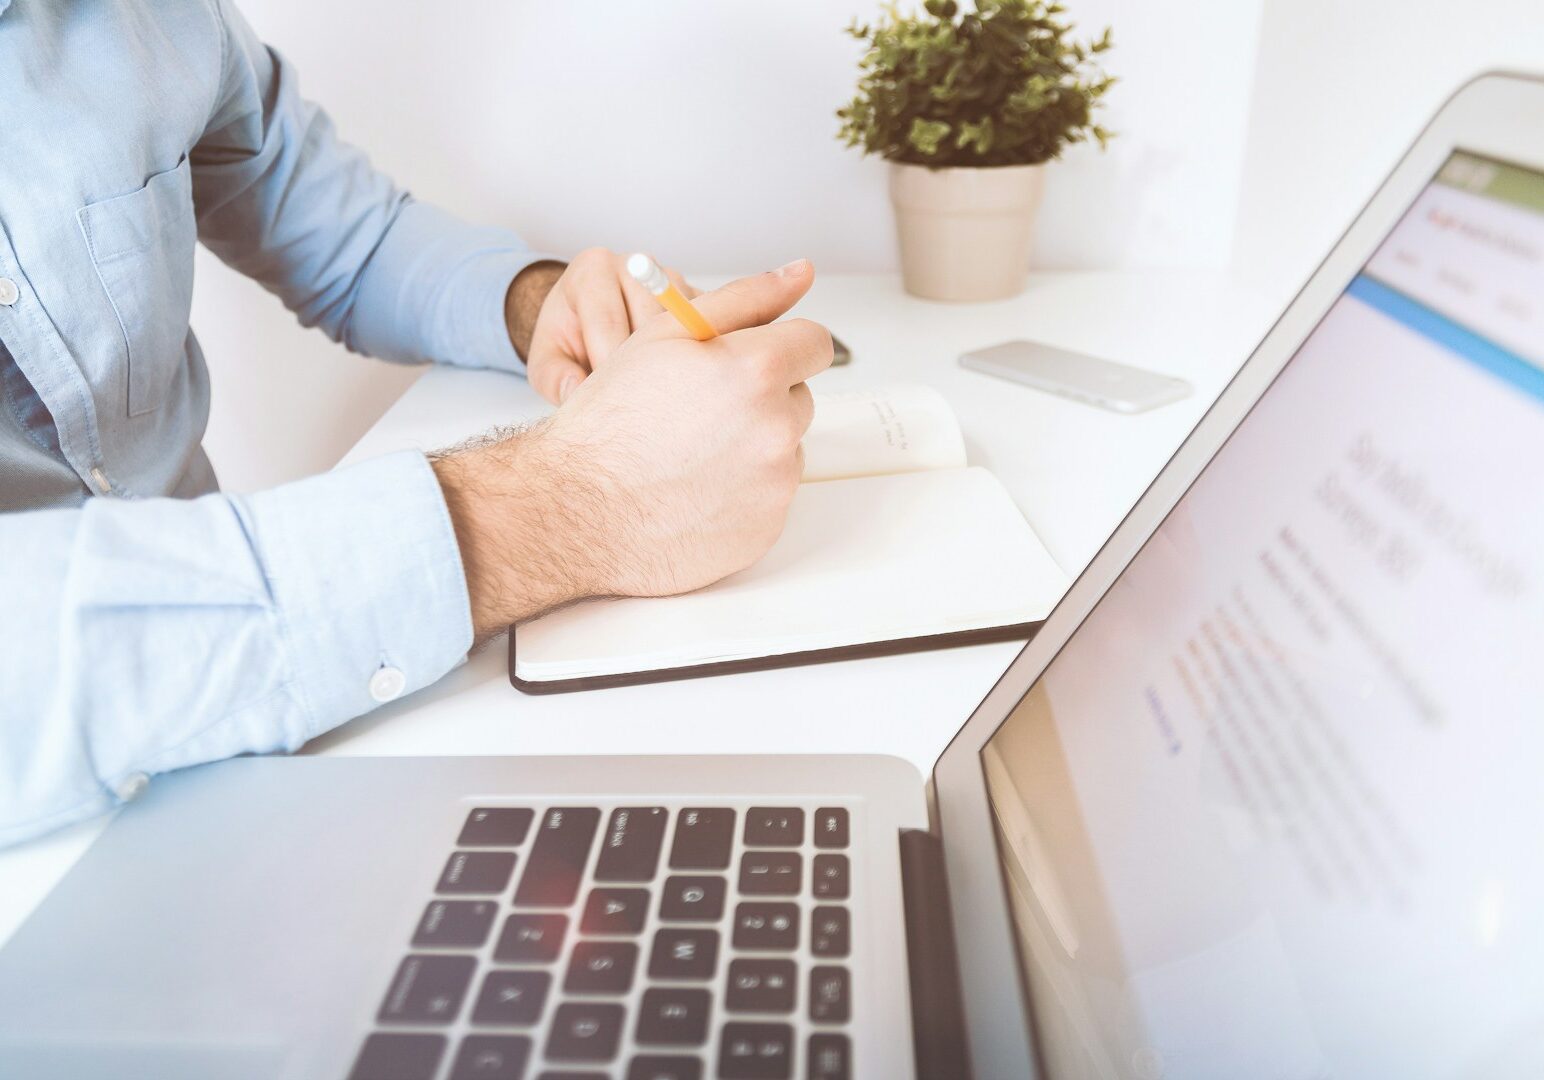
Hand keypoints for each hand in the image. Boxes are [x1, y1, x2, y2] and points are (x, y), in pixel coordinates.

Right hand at [437, 259, 829, 639]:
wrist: (577, 509)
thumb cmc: (612, 420)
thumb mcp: (666, 335)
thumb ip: (744, 298)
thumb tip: (800, 272)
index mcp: (757, 370)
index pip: (814, 343)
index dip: (780, 347)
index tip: (753, 360)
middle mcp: (776, 428)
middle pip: (798, 398)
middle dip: (761, 398)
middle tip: (700, 411)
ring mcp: (775, 484)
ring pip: (784, 449)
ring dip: (753, 446)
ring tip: (691, 454)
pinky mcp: (767, 529)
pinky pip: (770, 497)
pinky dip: (742, 492)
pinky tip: (693, 490)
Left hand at [506, 247, 698, 404]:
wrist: (590, 321)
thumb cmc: (568, 340)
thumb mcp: (546, 361)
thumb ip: (554, 377)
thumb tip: (576, 392)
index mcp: (592, 269)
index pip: (607, 320)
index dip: (609, 366)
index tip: (609, 401)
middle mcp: (636, 264)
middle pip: (650, 322)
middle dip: (643, 367)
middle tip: (636, 403)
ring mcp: (672, 278)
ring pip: (684, 327)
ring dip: (674, 364)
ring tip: (658, 394)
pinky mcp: (699, 296)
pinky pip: (708, 329)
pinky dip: (697, 358)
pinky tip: (681, 382)